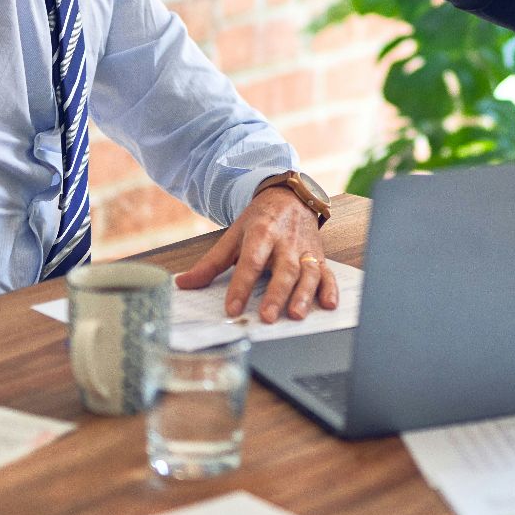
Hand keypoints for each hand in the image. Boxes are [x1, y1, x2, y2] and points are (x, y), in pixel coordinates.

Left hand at [175, 187, 337, 322]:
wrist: (290, 197)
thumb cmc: (260, 220)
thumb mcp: (233, 236)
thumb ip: (211, 263)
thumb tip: (183, 283)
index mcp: (262, 233)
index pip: (250, 261)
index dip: (241, 286)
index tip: (232, 308)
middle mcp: (286, 241)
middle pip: (283, 269)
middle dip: (276, 294)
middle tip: (267, 316)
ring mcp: (305, 250)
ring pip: (308, 273)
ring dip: (304, 294)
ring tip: (295, 314)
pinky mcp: (319, 256)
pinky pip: (328, 273)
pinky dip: (330, 289)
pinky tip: (328, 304)